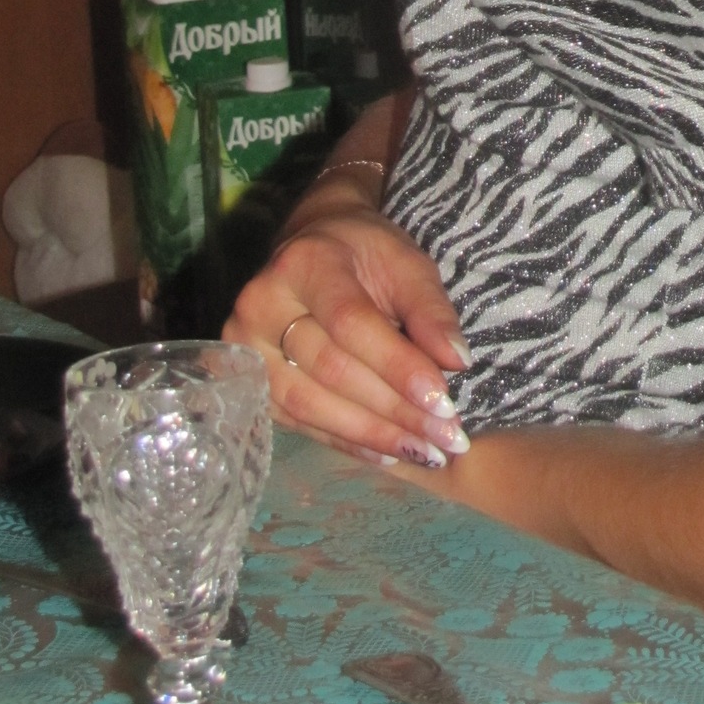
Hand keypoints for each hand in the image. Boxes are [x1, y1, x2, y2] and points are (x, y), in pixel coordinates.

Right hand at [223, 200, 472, 469]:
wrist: (313, 249)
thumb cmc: (366, 255)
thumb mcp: (406, 263)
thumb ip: (430, 310)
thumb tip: (457, 362)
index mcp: (305, 263)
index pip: (351, 322)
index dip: (398, 366)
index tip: (443, 402)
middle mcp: (262, 304)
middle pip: (332, 369)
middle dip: (396, 410)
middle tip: (447, 438)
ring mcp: (246, 347)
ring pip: (312, 404)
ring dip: (374, 435)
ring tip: (427, 453)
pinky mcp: (250, 382)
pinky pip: (300, 422)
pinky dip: (348, 441)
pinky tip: (388, 453)